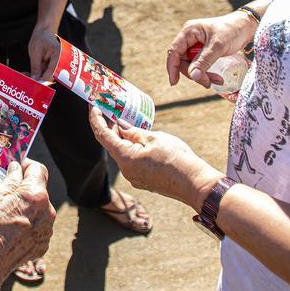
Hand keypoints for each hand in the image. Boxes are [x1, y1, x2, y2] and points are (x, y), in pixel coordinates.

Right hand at [0, 160, 54, 275]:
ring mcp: (47, 230)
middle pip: (39, 191)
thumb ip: (10, 179)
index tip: (18, 167)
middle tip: (7, 193)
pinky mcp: (43, 245)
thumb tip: (16, 169)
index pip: (39, 170)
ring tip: (7, 215)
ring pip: (39, 210)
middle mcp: (47, 212)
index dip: (27, 166)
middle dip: (25, 190)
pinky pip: (37, 228)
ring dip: (27, 208)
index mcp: (36, 195)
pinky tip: (11, 230)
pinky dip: (28, 225)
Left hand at [27, 26, 59, 81]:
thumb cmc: (41, 38)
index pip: (53, 72)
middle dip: (38, 80)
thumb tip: (35, 80)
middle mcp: (59, 62)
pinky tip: (27, 74)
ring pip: (46, 77)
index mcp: (58, 56)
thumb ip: (36, 66)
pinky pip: (43, 74)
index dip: (44, 79)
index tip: (33, 83)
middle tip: (26, 80)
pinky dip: (36, 75)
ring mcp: (54, 65)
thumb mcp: (36, 51)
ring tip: (24, 75)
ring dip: (36, 78)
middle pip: (50, 77)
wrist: (44, 32)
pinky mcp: (49, 67)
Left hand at [88, 107, 221, 210]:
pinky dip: (132, 148)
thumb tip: (121, 126)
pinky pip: (132, 161)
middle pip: (112, 144)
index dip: (96, 119)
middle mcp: (126, 170)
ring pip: (122, 153)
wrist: (195, 184)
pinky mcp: (144, 181)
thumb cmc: (176, 159)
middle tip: (114, 110)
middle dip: (111, 127)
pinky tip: (140, 139)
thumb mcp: (154, 138)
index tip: (94, 106)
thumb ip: (134, 131)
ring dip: (123, 138)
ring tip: (129, 122)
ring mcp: (134, 178)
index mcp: (125, 157)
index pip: (102, 135)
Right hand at [165, 12, 256, 88]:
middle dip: (195, 74)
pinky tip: (217, 77)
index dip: (172, 67)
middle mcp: (190, 37)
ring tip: (218, 80)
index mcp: (189, 31)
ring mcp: (197, 44)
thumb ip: (204, 61)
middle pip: (184, 61)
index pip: (174, 51)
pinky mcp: (205, 50)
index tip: (175, 82)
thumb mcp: (217, 47)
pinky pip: (200, 64)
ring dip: (203, 75)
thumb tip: (192, 76)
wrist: (248, 26)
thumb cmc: (233, 31)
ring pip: (193, 65)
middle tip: (208, 83)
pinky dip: (207, 72)